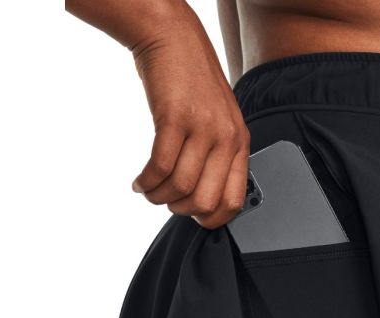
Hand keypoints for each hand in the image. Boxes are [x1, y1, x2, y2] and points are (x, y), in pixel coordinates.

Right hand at [130, 7, 249, 228]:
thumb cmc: (193, 83)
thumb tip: (202, 198)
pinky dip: (146, 181)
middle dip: (180, 210)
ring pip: (180, 186)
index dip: (211, 218)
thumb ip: (218, 156)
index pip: (234, 201)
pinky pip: (160, 166)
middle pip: (204, 200)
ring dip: (158, 196)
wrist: (173, 37)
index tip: (192, 216)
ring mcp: (203, 128)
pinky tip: (139, 181)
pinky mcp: (176, 117)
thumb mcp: (219, 120)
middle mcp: (226, 138)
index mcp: (240, 143)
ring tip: (148, 190)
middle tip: (166, 202)